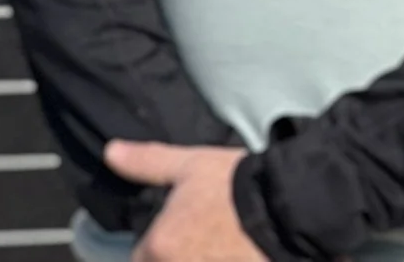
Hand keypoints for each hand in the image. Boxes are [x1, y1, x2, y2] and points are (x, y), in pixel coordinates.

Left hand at [105, 142, 265, 261]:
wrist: (291, 205)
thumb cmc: (240, 185)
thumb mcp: (193, 164)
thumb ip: (148, 162)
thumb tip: (112, 152)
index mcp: (156, 246)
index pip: (142, 254)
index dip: (161, 240)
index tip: (185, 229)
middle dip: (182, 252)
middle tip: (208, 235)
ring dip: (204, 255)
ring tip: (226, 243)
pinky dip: (225, 257)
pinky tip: (239, 251)